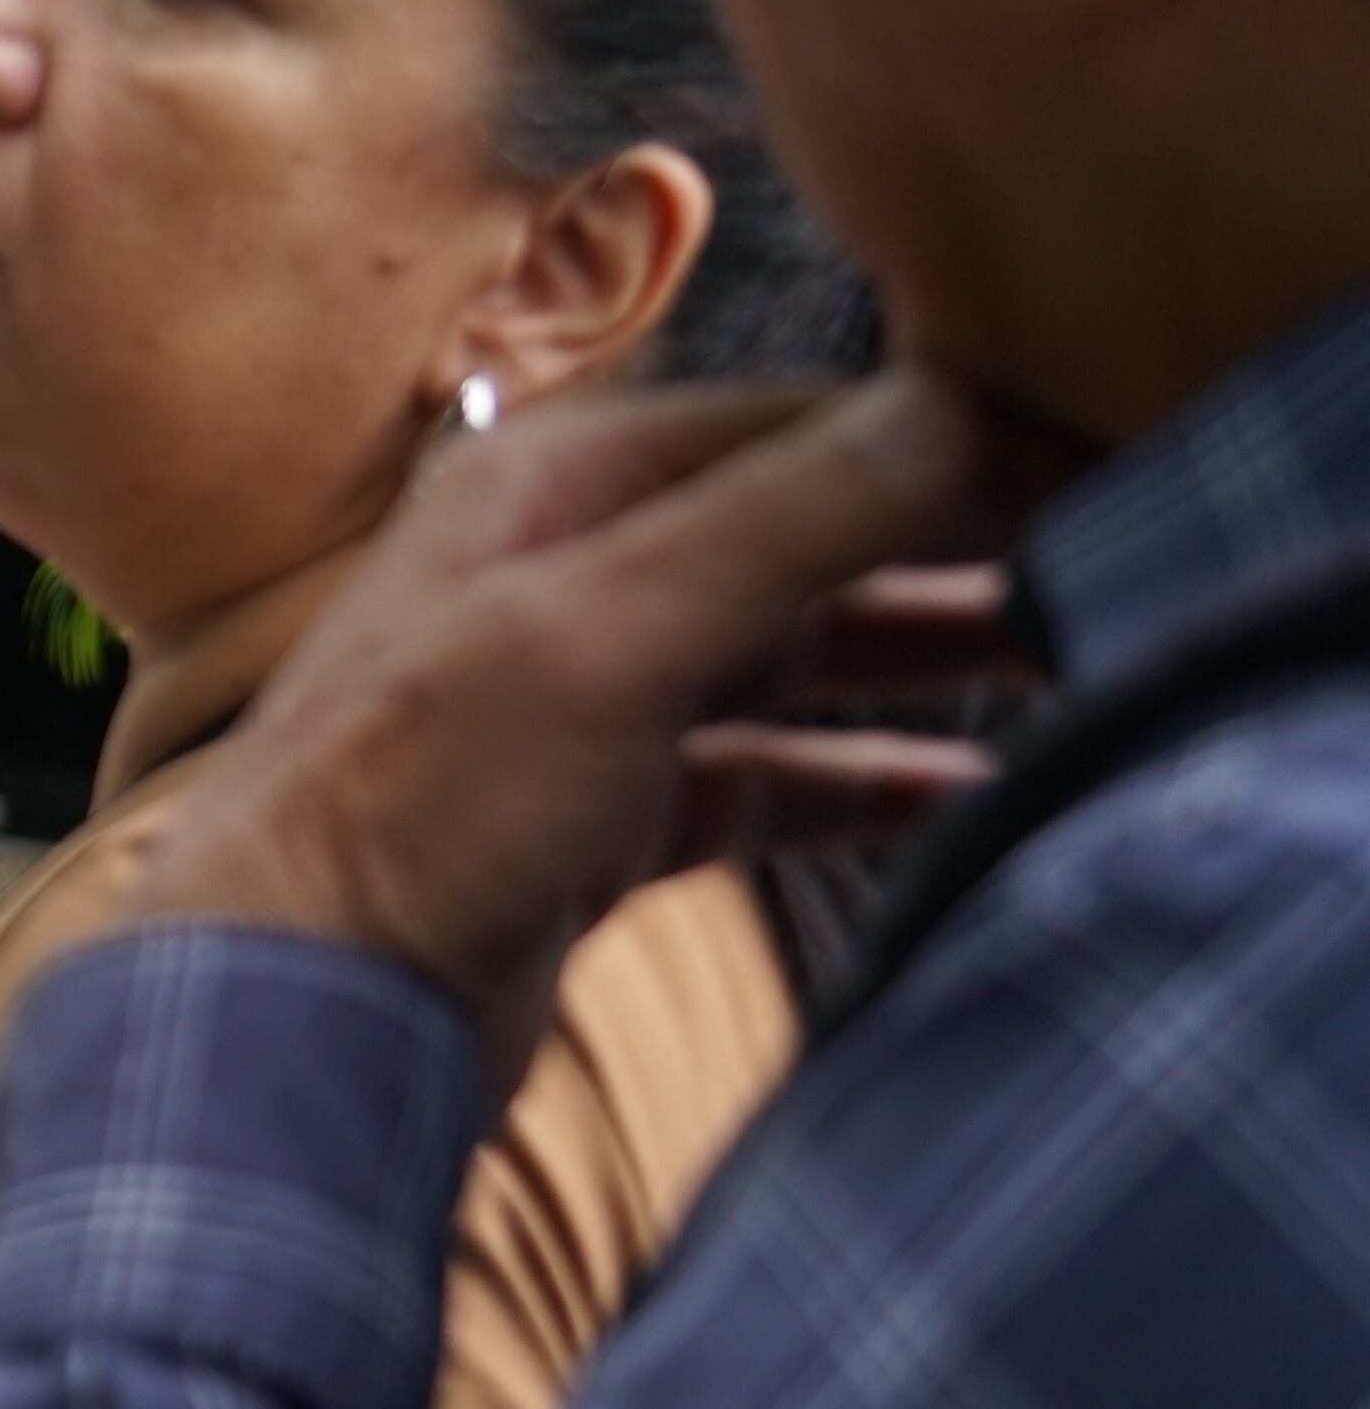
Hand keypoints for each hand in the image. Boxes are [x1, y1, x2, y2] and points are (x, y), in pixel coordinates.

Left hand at [135, 371, 1023, 1088]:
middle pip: (797, 536)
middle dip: (951, 550)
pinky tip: (972, 794)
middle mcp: (561, 576)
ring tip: (1085, 670)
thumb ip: (779, 519)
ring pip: (788, 659)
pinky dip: (862, 785)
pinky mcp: (592, 824)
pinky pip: (761, 780)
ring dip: (923, 663)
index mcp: (548, 487)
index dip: (942, 440)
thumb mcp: (605, 631)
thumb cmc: (411, 799)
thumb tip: (949, 407)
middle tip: (1113, 571)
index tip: (1090, 461)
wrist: (296, 1001)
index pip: (787, 426)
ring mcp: (578, 705)